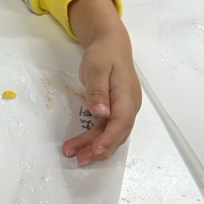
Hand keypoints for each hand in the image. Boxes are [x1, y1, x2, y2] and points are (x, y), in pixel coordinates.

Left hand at [65, 0, 141, 165]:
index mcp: (127, 95)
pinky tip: (80, 145)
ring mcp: (123, 109)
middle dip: (99, 148)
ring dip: (94, 145)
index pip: (122, 122)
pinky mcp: (115, 110)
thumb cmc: (104, 54)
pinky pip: (106, 128)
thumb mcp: (97, 67)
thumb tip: (101, 112)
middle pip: (117, 133)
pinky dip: (93, 137)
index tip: (96, 149)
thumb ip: (98, 90)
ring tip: (74, 155)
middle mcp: (129, 106)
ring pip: (110, 133)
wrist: (111, 44)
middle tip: (80, 159)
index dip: (110, 138)